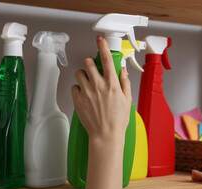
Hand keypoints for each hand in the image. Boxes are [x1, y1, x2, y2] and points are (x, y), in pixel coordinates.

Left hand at [72, 35, 130, 188]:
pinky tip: (84, 95)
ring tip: (88, 84)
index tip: (100, 40)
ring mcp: (87, 92)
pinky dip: (78, 89)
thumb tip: (122, 70)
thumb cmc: (118, 120)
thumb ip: (125, 83)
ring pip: (79, 73)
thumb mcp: (127, 100)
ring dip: (83, 75)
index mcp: (112, 84)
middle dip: (89, 63)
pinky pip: (74, 87)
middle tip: (92, 70)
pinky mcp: (78, 100)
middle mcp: (98, 85)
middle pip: (88, 62)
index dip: (102, 46)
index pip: (107, 59)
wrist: (106, 135)